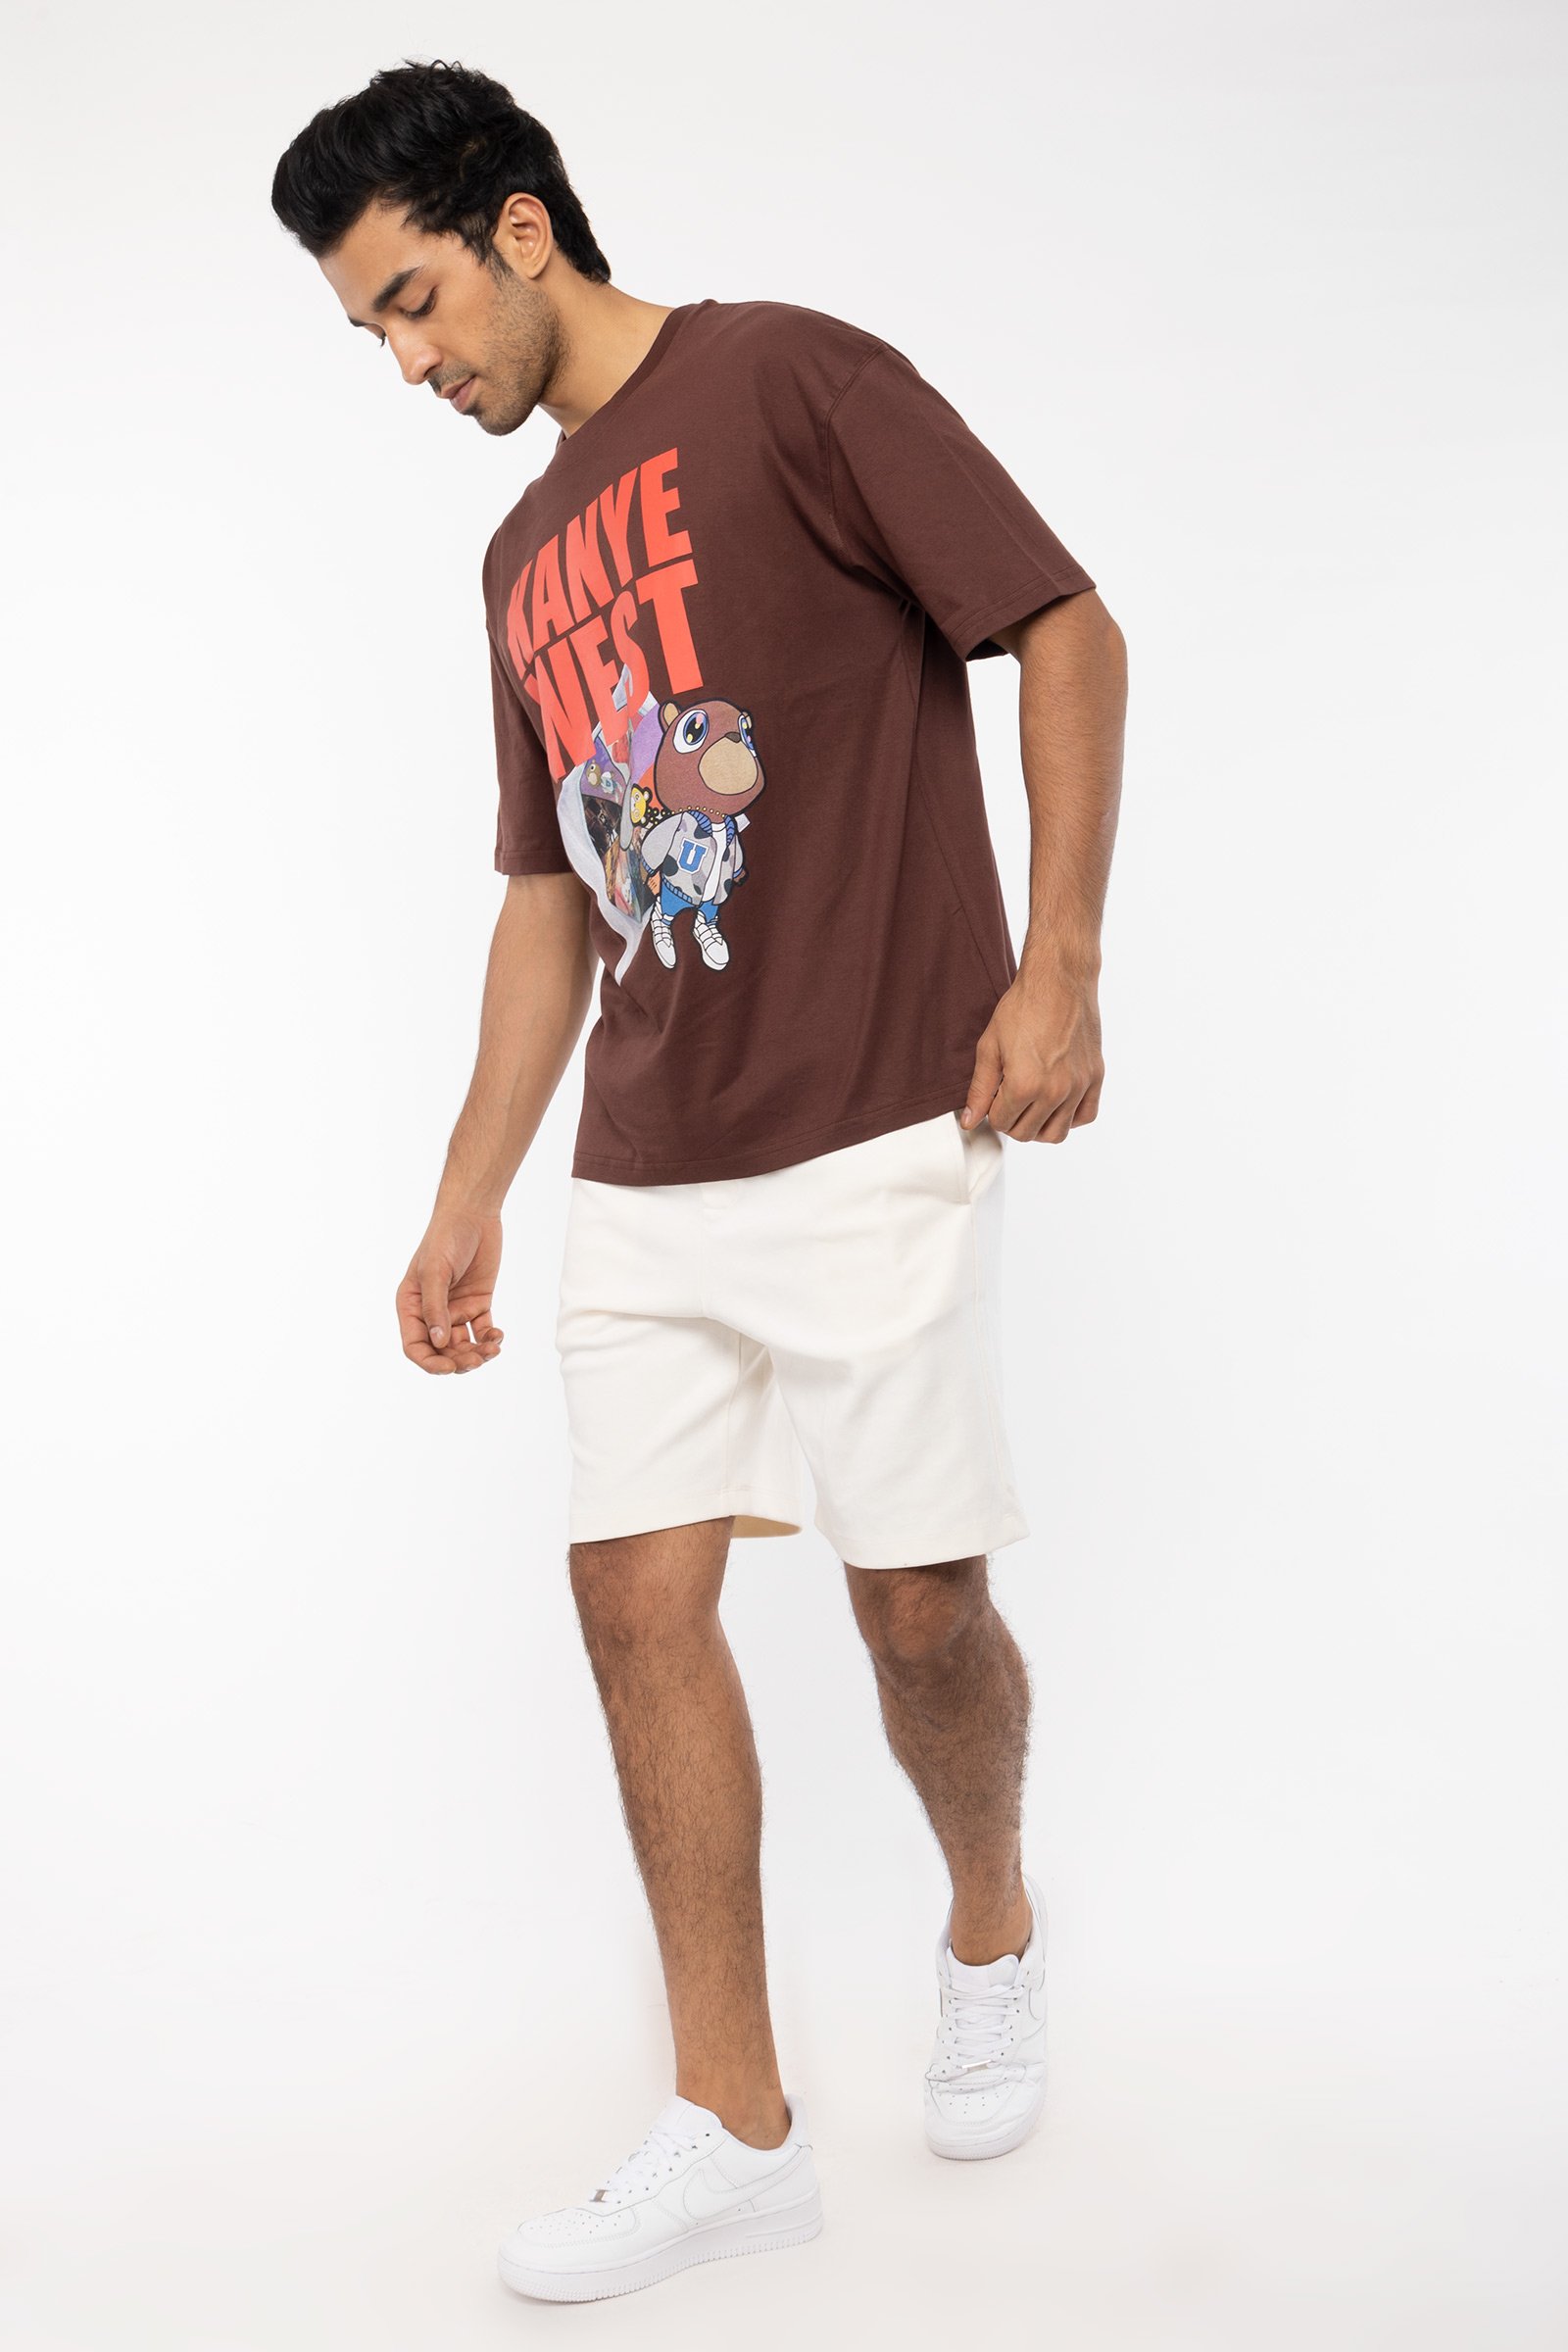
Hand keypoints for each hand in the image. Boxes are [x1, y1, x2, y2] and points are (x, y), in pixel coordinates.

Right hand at [397, 1210, 504, 1374]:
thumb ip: (435, 1307)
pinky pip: (482, 1331)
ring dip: (477, 1354)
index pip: (415, 1346)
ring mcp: (456, 1309)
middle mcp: (432, 1312)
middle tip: (478, 1359)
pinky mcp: (478, 1303)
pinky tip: (498, 1336)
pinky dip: (490, 1339)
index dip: (429, 1362)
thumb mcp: (435, 1271)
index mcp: (412, 1306)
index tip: (448, 1368)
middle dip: (458, 1361)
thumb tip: (439, 1342)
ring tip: (493, 1349)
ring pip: (463, 1346)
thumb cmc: (445, 1238)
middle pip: (442, 1351)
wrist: (473, 1214)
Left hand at [960, 959, 1103, 1142]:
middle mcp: (1055, 1091)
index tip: (994, 1095)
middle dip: (1012, 1120)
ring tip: (1031, 1104)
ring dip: (1039, 1125)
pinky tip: (1056, 1102)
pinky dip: (1070, 1117)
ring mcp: (1078, 1086)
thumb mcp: (990, 1046)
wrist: (1060, 980)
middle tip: (1009, 1098)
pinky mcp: (1095, 1077)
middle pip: (1026, 1133)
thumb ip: (980, 1088)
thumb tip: (970, 1120)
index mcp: (1025, 1085)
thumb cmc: (1023, 1007)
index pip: (1001, 1123)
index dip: (992, 1111)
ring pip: (1056, 1133)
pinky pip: (1085, 1116)